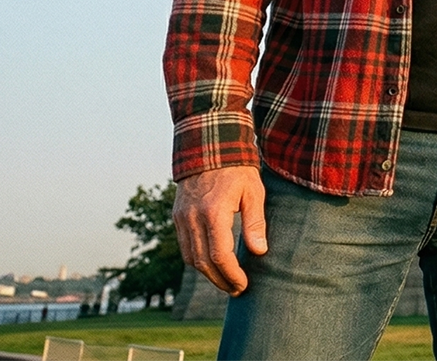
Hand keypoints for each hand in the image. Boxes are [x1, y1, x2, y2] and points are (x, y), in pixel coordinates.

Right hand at [172, 165, 266, 294]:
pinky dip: (197, 260)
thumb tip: (259, 252)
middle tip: (237, 289)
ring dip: (207, 274)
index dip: (231, 274)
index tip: (243, 284)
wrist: (209, 147)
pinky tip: (212, 264)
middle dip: (220, 280)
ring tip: (226, 281)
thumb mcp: (254, 192)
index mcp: (213, 213)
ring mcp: (181, 218)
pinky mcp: (177, 216)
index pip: (219, 256)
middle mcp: (192, 218)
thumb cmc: (238, 169)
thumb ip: (255, 223)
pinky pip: (184, 246)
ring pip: (190, 258)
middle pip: (202, 262)